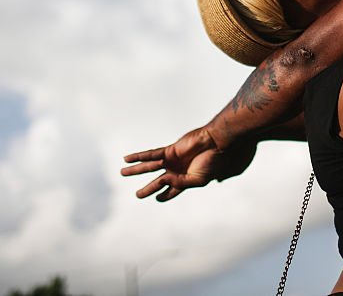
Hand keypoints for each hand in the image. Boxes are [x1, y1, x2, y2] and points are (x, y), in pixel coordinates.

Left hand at [121, 127, 254, 201]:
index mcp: (189, 179)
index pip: (173, 190)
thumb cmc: (216, 162)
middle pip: (158, 181)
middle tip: (137, 195)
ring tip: (122, 173)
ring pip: (150, 167)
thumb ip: (180, 184)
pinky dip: (139, 156)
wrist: (220, 142)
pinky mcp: (170, 150)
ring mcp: (174, 159)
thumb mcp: (199, 180)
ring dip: (136, 170)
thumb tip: (163, 183)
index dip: (165, 195)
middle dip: (148, 188)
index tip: (157, 199)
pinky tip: (127, 159)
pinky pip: (151, 154)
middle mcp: (179, 170)